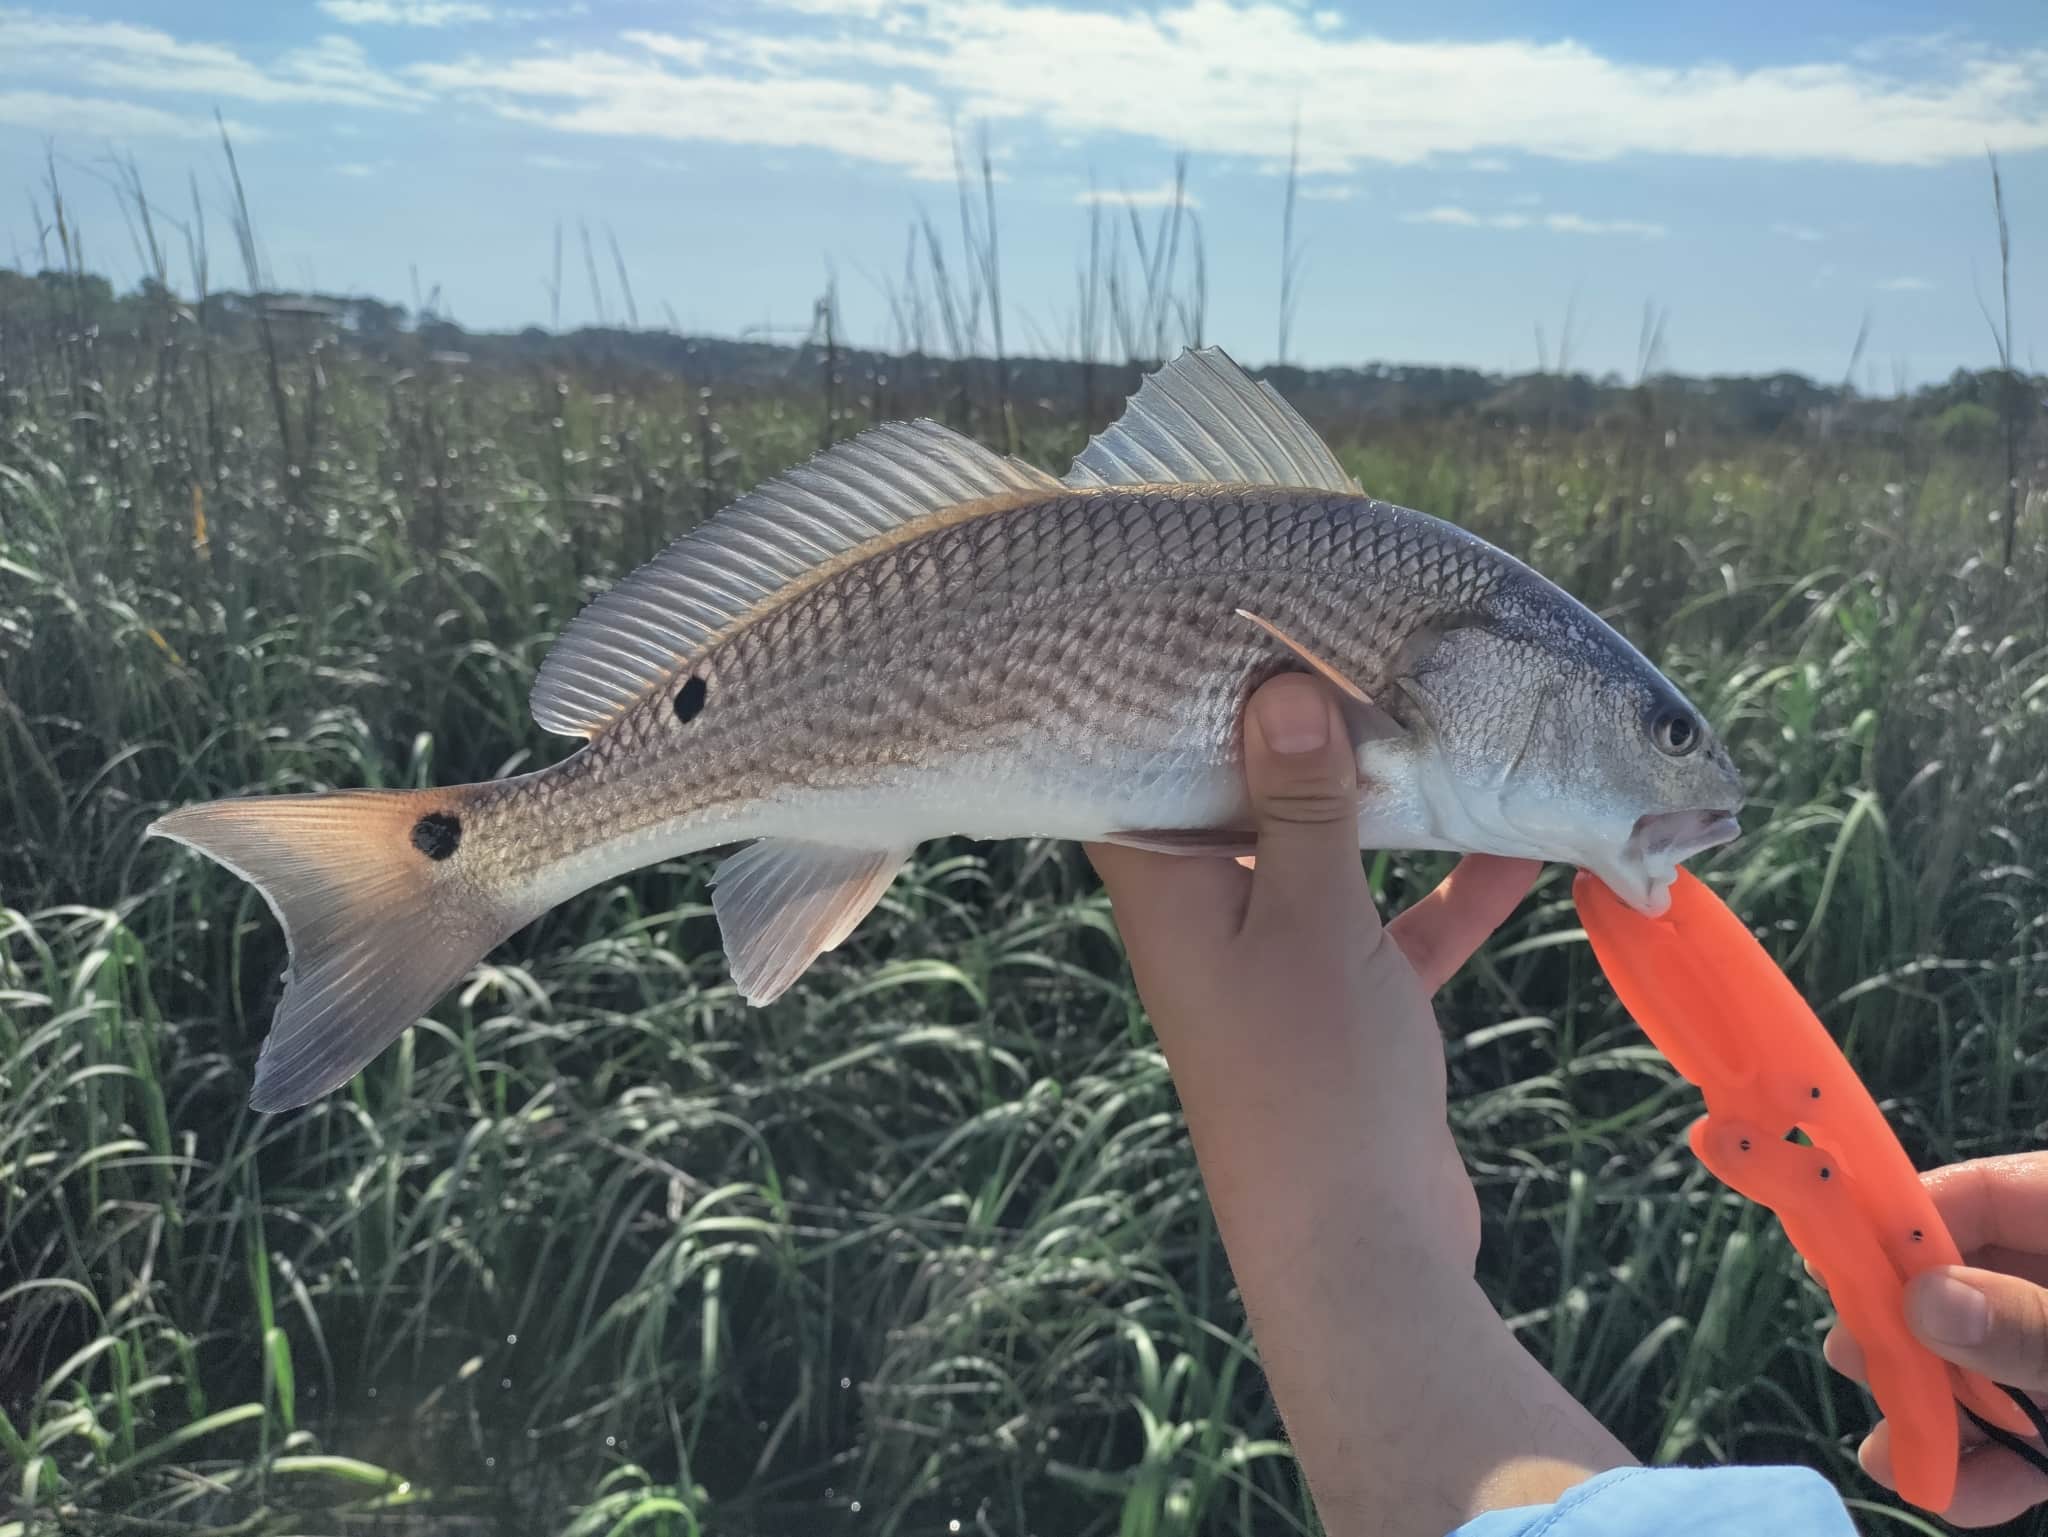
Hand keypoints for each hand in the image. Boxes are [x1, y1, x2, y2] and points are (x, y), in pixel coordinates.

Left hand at [1086, 671, 1538, 1271]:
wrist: (1358, 1252)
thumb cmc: (1309, 1082)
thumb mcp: (1308, 921)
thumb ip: (1298, 808)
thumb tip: (1278, 691)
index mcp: (1166, 891)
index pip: (1135, 768)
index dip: (1160, 696)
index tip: (1201, 619)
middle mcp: (1209, 916)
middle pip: (1243, 798)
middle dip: (1298, 731)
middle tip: (1343, 636)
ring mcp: (1279, 960)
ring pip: (1330, 853)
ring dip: (1389, 804)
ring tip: (1440, 716)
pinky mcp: (1347, 1004)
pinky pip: (1398, 922)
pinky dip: (1450, 887)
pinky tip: (1523, 837)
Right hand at [1823, 1153, 2047, 1526]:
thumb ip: (2034, 1327)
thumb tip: (1921, 1302)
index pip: (1979, 1193)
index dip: (1903, 1225)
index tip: (1843, 1271)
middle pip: (1969, 1282)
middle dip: (1910, 1337)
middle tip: (1855, 1365)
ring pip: (1988, 1362)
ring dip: (1941, 1415)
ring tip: (1895, 1458)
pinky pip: (2029, 1420)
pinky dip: (1996, 1460)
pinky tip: (1965, 1496)